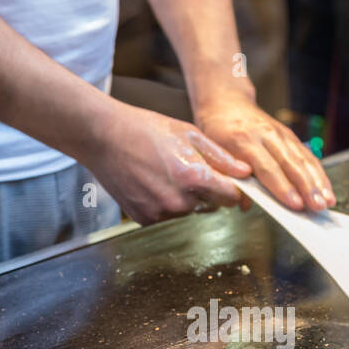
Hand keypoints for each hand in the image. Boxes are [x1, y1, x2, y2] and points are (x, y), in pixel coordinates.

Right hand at [83, 103, 251, 224]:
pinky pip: (167, 216)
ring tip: (165, 172)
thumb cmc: (144, 129)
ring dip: (185, 198)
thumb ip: (221, 157)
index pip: (231, 197)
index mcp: (193, 178)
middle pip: (210, 205)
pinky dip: (164, 203)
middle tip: (186, 166)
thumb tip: (245, 172)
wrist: (103, 137)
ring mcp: (159, 213)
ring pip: (188, 211)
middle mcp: (178, 202)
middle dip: (206, 190)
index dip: (233, 189)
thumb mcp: (189, 134)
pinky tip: (151, 182)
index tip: (230, 182)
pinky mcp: (144, 220)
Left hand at [193, 92, 335, 211]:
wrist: (226, 104)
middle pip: (290, 163)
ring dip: (317, 182)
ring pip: (303, 159)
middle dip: (307, 187)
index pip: (267, 168)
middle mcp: (265, 135)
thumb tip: (245, 204)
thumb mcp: (214, 157)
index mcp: (243, 141)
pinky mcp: (289, 135)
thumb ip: (229, 181)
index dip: (282, 187)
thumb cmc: (217, 135)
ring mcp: (280, 133)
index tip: (295, 204)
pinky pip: (307, 155)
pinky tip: (326, 189)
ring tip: (328, 201)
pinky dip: (318, 174)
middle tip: (318, 206)